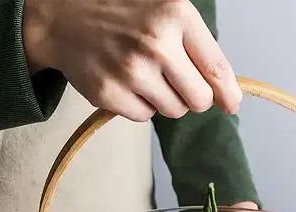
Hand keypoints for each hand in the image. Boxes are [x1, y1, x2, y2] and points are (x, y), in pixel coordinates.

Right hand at [23, 0, 241, 120]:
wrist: (63, 18)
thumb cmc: (121, 13)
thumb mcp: (164, 9)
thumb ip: (196, 45)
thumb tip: (224, 92)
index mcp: (176, 15)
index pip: (217, 68)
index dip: (229, 93)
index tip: (232, 105)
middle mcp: (155, 44)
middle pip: (198, 100)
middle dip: (193, 97)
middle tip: (176, 82)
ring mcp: (131, 71)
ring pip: (173, 111)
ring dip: (165, 100)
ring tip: (144, 75)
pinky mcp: (109, 94)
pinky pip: (144, 118)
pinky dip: (139, 106)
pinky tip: (125, 83)